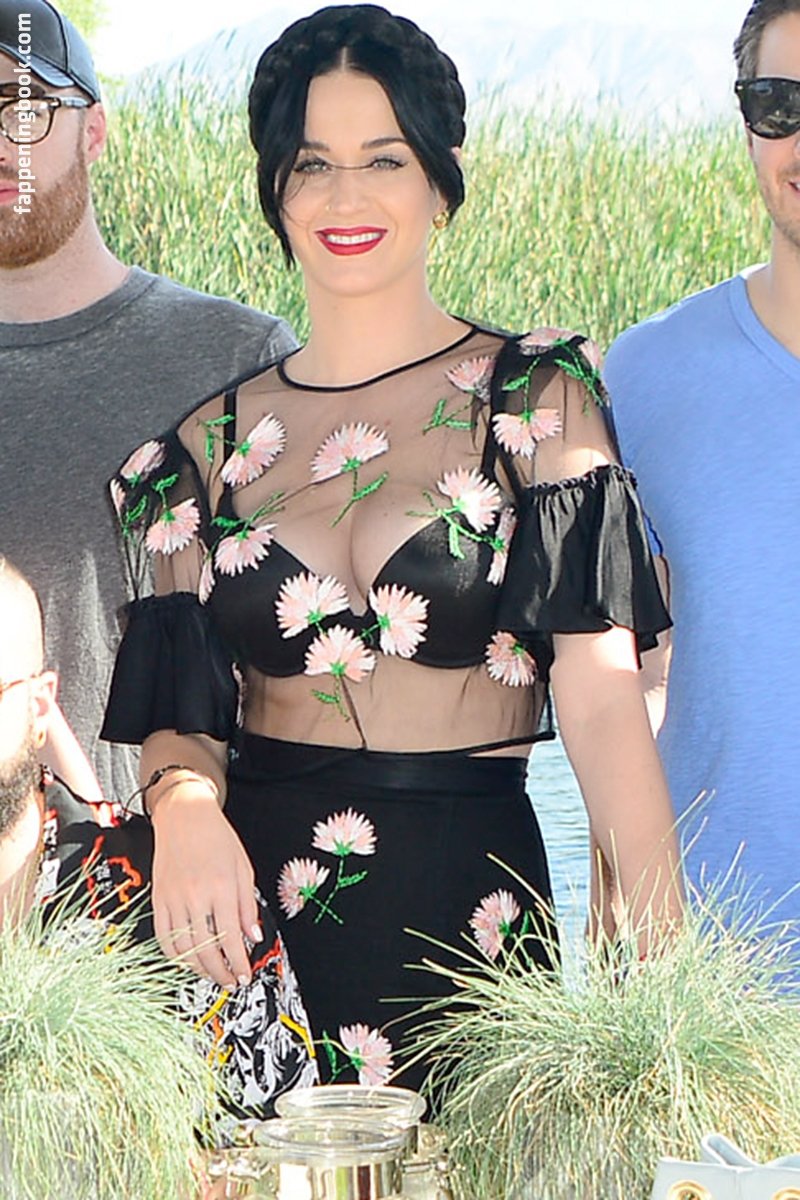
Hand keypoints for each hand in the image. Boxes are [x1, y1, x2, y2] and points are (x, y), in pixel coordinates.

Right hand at [150, 783, 259, 987]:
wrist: (184, 815)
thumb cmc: (217, 837)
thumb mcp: (243, 868)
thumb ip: (248, 905)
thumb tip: (253, 936)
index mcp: (221, 887)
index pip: (231, 938)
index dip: (239, 964)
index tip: (244, 976)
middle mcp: (196, 896)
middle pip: (206, 949)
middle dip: (220, 972)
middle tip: (230, 982)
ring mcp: (174, 899)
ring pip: (184, 948)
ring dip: (199, 969)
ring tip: (212, 974)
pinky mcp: (158, 899)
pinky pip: (164, 937)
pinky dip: (175, 955)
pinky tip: (188, 960)